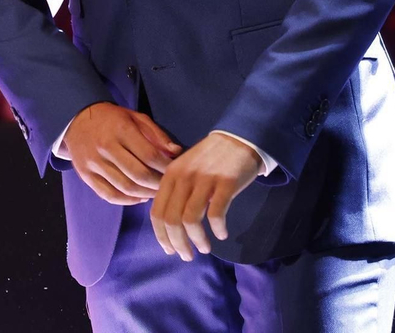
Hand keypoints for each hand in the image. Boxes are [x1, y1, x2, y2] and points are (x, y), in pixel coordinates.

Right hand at [58, 102, 182, 204]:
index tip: (176, 171)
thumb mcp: (135, 117)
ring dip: (146, 194)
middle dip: (158, 184)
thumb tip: (175, 153)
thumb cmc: (111, 119)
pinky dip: (128, 201)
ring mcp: (94, 163)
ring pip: (125, 188)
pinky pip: (110, 195)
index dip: (166, 167)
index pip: (149, 155)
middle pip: (139, 174)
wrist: (76, 119)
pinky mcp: (85, 175)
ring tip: (157, 192)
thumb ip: (156, 134)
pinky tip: (139, 197)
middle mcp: (106, 147)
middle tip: (168, 185)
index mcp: (121, 129)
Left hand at [149, 132, 263, 259]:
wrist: (237, 138)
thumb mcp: (185, 170)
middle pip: (171, 220)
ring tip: (204, 248)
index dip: (161, 236)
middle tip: (187, 256)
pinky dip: (217, 229)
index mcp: (170, 176)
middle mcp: (183, 178)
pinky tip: (222, 234)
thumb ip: (174, 192)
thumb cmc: (210, 159)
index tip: (170, 250)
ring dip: (198, 240)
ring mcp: (204, 180)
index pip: (157, 212)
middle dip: (178, 243)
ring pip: (191, 220)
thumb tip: (168, 225)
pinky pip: (216, 214)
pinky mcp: (225, 183)